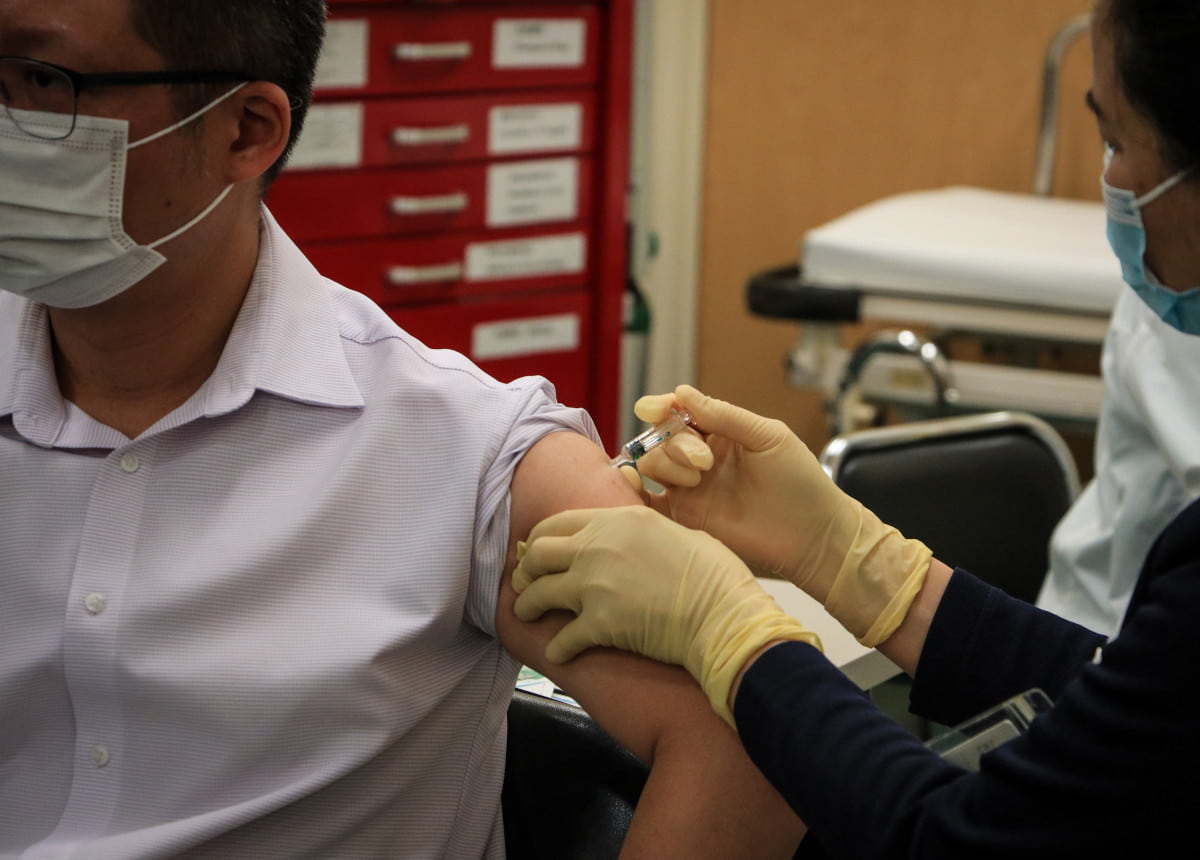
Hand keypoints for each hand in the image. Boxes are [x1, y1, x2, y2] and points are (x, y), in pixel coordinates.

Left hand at [512, 505, 820, 726]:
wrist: (726, 618)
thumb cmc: (718, 577)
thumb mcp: (680, 533)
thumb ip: (648, 531)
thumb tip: (639, 537)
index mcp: (620, 520)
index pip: (558, 523)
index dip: (540, 539)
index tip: (537, 552)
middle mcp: (599, 547)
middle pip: (538, 554)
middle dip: (526, 570)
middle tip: (525, 583)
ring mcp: (595, 586)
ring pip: (538, 594)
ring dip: (528, 607)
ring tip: (527, 615)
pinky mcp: (599, 625)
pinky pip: (561, 638)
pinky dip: (557, 647)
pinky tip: (559, 652)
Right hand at [625, 385, 931, 645]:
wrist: (814, 536)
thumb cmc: (801, 483)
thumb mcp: (768, 437)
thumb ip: (724, 416)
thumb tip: (681, 392)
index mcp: (721, 433)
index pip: (679, 412)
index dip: (662, 407)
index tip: (656, 410)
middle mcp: (701, 459)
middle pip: (662, 438)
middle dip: (675, 443)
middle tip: (705, 462)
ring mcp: (692, 489)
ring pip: (654, 466)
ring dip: (667, 466)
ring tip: (697, 480)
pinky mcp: (687, 520)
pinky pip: (650, 505)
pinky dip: (636, 494)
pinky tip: (637, 488)